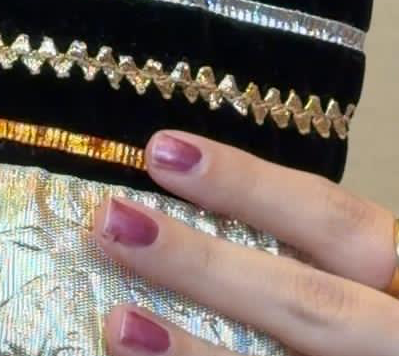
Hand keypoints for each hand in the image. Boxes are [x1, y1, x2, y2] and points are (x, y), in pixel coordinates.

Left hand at [90, 130, 398, 353]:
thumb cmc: (375, 319)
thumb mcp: (367, 276)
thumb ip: (303, 252)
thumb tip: (185, 209)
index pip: (332, 217)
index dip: (249, 183)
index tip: (163, 150)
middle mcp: (395, 336)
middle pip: (306, 301)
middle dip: (205, 264)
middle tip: (114, 222)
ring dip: (195, 353)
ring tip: (120, 323)